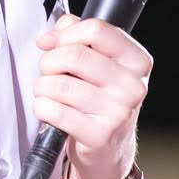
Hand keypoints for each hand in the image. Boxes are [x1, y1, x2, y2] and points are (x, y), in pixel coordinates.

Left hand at [33, 14, 152, 178]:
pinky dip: (41, 107)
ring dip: (43, 87)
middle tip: (49, 72)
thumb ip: (77, 36)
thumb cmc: (100, 100)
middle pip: (74, 55)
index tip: (54, 44)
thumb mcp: (99, 63)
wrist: (109, 149)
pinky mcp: (98, 135)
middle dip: (49, 61)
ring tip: (51, 94)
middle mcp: (133, 86)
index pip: (96, 29)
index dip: (66, 34)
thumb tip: (53, 34)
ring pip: (58, 83)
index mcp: (137, 61)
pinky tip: (50, 111)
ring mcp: (118, 112)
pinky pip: (52, 109)